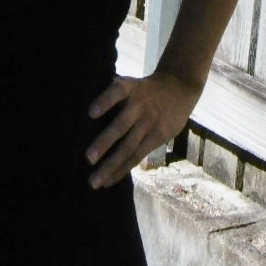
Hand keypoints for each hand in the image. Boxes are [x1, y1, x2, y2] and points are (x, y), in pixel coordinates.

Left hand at [85, 70, 202, 189]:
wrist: (180, 88)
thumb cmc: (146, 90)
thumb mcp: (133, 84)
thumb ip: (115, 95)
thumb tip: (85, 115)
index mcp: (131, 88)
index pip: (117, 92)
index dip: (105, 101)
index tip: (90, 113)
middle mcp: (140, 105)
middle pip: (121, 124)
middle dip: (104, 142)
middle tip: (88, 158)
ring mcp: (150, 122)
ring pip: (129, 147)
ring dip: (111, 165)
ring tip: (94, 181)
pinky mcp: (158, 136)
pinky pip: (138, 155)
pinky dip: (123, 169)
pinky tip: (109, 180)